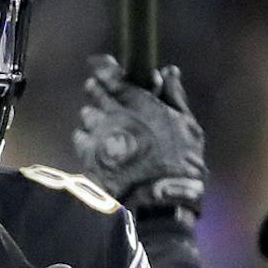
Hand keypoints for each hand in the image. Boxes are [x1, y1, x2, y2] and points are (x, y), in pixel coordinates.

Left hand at [73, 55, 205, 215]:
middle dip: (98, 90)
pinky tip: (98, 147)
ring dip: (94, 118)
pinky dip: (86, 139)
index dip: (105, 68)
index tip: (103, 67)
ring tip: (105, 128)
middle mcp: (113, 111)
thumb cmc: (180, 162)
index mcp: (137, 100)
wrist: (159, 200)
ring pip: (87, 114)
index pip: (111, 74)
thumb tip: (169, 71)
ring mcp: (98, 132)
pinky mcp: (88, 154)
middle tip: (105, 97)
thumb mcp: (188, 127)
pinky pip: (79, 137)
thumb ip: (175, 97)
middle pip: (94, 90)